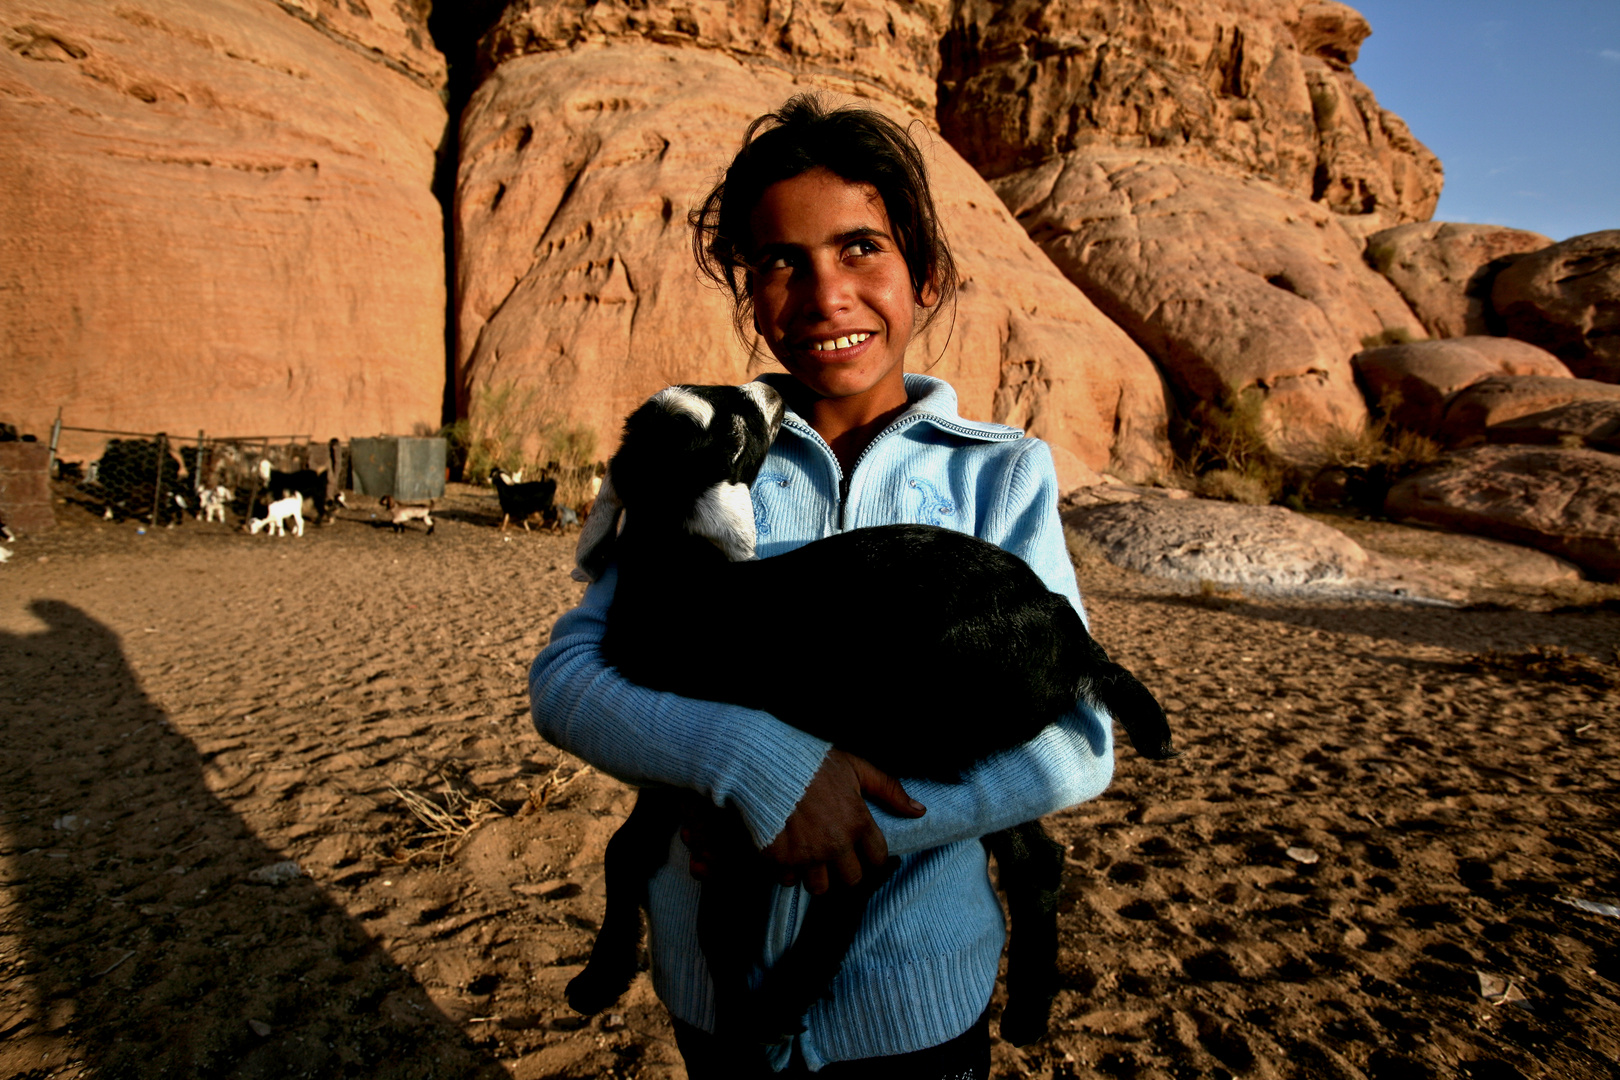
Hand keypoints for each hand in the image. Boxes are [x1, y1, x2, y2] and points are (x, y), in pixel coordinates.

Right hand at [761, 749, 925, 894]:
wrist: (766, 762)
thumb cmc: (814, 763)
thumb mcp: (856, 767)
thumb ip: (889, 790)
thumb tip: (919, 811)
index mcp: (858, 823)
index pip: (878, 858)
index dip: (870, 853)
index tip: (860, 846)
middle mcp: (836, 844)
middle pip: (852, 880)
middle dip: (846, 869)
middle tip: (835, 853)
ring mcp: (807, 855)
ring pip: (820, 888)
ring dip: (817, 875)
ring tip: (811, 857)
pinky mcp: (780, 859)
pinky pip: (788, 881)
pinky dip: (788, 871)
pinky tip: (787, 852)